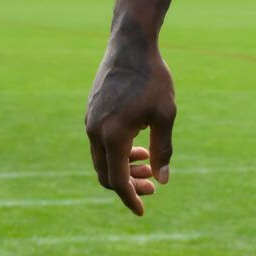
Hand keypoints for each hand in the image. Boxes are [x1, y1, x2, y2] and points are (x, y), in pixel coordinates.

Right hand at [85, 34, 175, 216]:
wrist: (130, 45)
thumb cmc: (152, 78)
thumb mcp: (165, 114)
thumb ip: (163, 149)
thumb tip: (163, 179)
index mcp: (112, 136)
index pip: (117, 180)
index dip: (130, 198)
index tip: (142, 211)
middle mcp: (95, 132)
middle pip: (106, 174)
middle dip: (129, 184)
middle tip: (153, 185)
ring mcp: (90, 121)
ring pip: (102, 159)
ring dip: (124, 167)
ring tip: (148, 161)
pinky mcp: (91, 112)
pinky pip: (100, 143)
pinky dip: (117, 152)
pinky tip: (138, 143)